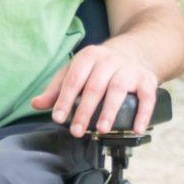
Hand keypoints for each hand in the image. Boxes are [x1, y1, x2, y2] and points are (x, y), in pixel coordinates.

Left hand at [32, 42, 158, 137]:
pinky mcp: (147, 79)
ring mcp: (129, 69)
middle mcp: (109, 60)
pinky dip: (143, 113)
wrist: (134, 52)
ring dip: (109, 111)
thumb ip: (56, 89)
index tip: (58, 118)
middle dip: (84, 111)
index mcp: (88, 56)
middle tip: (76, 131)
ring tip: (101, 130)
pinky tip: (136, 129)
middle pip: (95, 86)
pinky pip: (147, 97)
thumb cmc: (98, 68)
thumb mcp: (75, 72)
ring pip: (118, 89)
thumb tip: (36, 104)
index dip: (65, 100)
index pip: (74, 79)